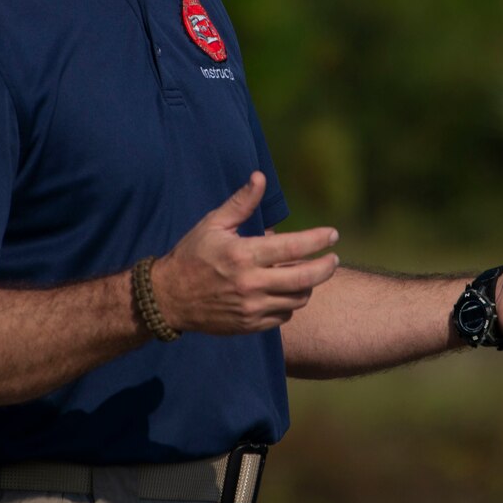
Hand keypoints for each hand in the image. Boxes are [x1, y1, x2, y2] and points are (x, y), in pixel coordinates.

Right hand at [152, 172, 339, 334]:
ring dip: (308, 286)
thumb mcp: (213, 224)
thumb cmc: (192, 255)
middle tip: (333, 259)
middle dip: (326, 268)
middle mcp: (250, 283)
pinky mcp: (249, 325)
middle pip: (305, 279)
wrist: (169, 298)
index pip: (294, 247)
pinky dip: (290, 303)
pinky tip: (284, 291)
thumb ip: (241, 203)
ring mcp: (251, 308)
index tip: (333, 234)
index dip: (319, 240)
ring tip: (306, 273)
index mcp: (243, 254)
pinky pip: (283, 316)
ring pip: (298, 299)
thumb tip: (260, 177)